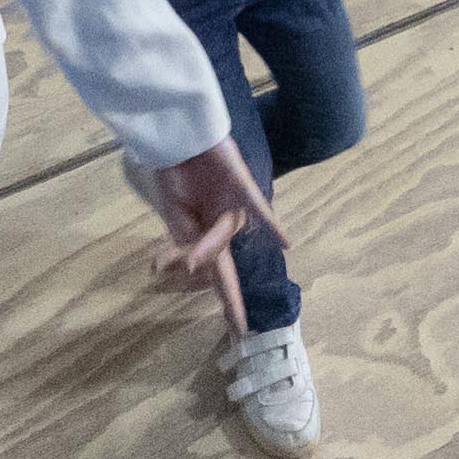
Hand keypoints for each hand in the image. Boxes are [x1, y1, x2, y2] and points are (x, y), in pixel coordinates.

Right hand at [145, 138, 282, 330]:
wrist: (176, 132)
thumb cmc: (172, 169)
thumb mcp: (173, 209)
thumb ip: (186, 236)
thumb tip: (192, 266)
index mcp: (205, 228)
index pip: (218, 270)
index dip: (227, 297)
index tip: (237, 326)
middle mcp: (224, 220)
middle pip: (221, 258)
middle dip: (230, 294)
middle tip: (239, 325)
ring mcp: (235, 203)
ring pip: (224, 232)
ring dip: (206, 245)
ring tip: (189, 255)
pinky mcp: (240, 182)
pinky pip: (257, 206)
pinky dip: (271, 225)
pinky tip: (285, 243)